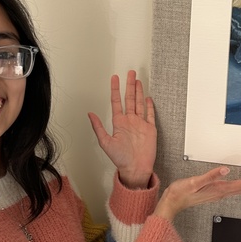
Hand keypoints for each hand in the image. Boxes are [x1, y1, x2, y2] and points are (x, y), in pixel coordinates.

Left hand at [88, 71, 156, 189]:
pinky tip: (148, 99)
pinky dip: (150, 106)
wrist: (136, 168)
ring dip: (139, 92)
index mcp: (119, 123)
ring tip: (138, 81)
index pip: (117, 102)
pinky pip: (150, 115)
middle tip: (130, 73)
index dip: (116, 89)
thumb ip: (98, 127)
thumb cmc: (121, 159)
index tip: (115, 78)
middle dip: (130, 85)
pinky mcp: (150, 129)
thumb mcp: (106, 143)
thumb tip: (90, 114)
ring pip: (140, 103)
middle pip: (130, 99)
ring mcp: (140, 124)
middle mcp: (130, 121)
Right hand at [153, 166, 240, 221]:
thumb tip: (225, 170)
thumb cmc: (181, 192)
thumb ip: (211, 176)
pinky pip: (233, 189)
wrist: (172, 202)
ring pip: (240, 189)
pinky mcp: (214, 193)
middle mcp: (221, 193)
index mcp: (219, 189)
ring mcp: (218, 194)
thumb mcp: (195, 182)